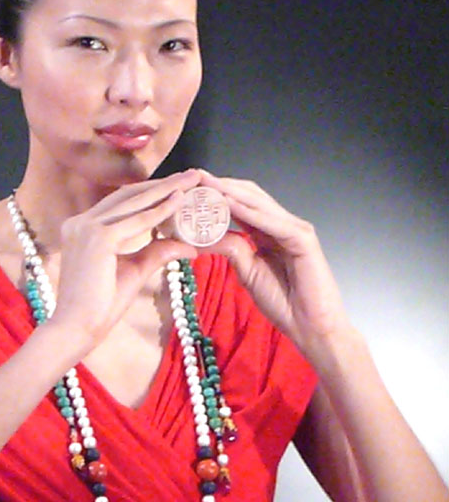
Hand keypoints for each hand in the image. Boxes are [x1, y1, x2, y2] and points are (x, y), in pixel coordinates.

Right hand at [48, 169, 200, 352]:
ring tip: (192, 181)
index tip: (177, 186)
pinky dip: (160, 211)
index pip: (121, 203)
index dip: (151, 193)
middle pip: (128, 195)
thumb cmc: (99, 305)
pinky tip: (179, 201)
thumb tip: (189, 246)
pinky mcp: (97, 238)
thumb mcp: (134, 271)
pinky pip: (136, 221)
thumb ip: (156, 252)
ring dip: (166, 190)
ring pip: (134, 202)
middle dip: (163, 184)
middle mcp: (80, 222)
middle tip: (192, 175)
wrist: (76, 327)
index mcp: (81, 228)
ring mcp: (86, 227)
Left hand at [199, 172, 351, 358]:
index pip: (241, 205)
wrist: (310, 325)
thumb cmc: (283, 302)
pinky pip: (271, 222)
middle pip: (249, 196)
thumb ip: (231, 249)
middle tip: (195, 176)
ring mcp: (294, 229)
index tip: (191, 187)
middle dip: (222, 185)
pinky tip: (229, 204)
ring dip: (232, 192)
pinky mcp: (303, 238)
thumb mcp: (247, 271)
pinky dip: (250, 212)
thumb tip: (207, 236)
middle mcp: (282, 225)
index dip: (217, 194)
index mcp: (268, 232)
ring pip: (259, 203)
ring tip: (207, 184)